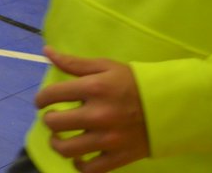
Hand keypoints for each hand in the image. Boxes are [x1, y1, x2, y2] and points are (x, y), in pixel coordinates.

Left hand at [35, 47, 149, 171]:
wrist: (170, 105)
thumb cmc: (134, 82)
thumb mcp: (105, 66)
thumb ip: (73, 62)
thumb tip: (46, 51)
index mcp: (94, 88)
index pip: (52, 94)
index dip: (41, 99)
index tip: (42, 102)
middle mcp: (99, 114)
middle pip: (54, 123)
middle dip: (49, 119)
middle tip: (54, 117)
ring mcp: (109, 139)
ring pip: (67, 149)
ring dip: (57, 144)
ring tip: (60, 138)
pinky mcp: (120, 157)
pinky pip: (90, 169)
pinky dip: (79, 165)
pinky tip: (78, 156)